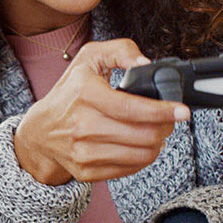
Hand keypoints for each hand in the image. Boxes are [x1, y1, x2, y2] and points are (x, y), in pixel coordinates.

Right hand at [14, 38, 189, 184]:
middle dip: (165, 127)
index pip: (133, 108)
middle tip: (169, 119)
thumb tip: (146, 64)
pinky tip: (140, 145)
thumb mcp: (89, 59)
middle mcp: (82, 125)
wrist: (40, 131)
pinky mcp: (86, 171)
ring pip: (141, 154)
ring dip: (157, 143)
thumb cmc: (69, 93)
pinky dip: (142, 158)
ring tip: (156, 132)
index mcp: (85, 94)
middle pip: (143, 134)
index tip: (182, 111)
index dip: (163, 111)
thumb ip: (121, 50)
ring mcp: (84, 152)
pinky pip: (129, 169)